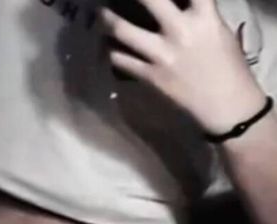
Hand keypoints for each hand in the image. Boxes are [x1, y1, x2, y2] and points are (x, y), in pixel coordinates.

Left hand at [99, 0, 266, 134]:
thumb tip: (178, 4)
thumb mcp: (219, 31)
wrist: (226, 107)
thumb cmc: (229, 67)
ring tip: (101, 14)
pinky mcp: (151, 77)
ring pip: (122, 30)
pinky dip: (112, 52)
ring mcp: (162, 55)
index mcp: (204, 17)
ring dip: (107, 19)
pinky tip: (108, 47)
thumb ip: (199, 13)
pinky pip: (122, 61)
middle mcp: (180, 31)